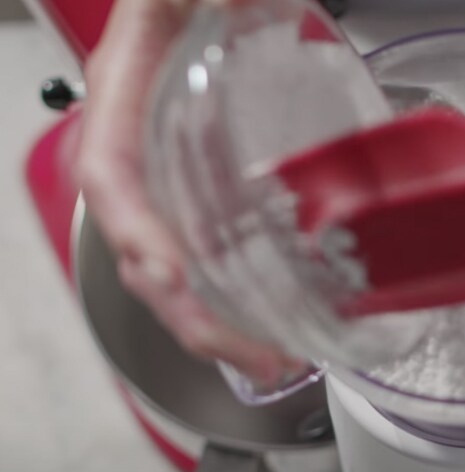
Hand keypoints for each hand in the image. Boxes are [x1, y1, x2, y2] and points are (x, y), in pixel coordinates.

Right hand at [78, 0, 304, 384]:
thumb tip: (248, 3)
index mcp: (125, 96)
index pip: (111, 175)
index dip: (136, 231)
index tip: (173, 275)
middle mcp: (142, 147)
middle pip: (146, 247)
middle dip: (193, 313)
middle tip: (256, 356)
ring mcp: (174, 174)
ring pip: (175, 263)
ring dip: (216, 321)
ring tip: (268, 358)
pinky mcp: (208, 185)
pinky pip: (206, 249)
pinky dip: (230, 294)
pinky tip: (267, 317)